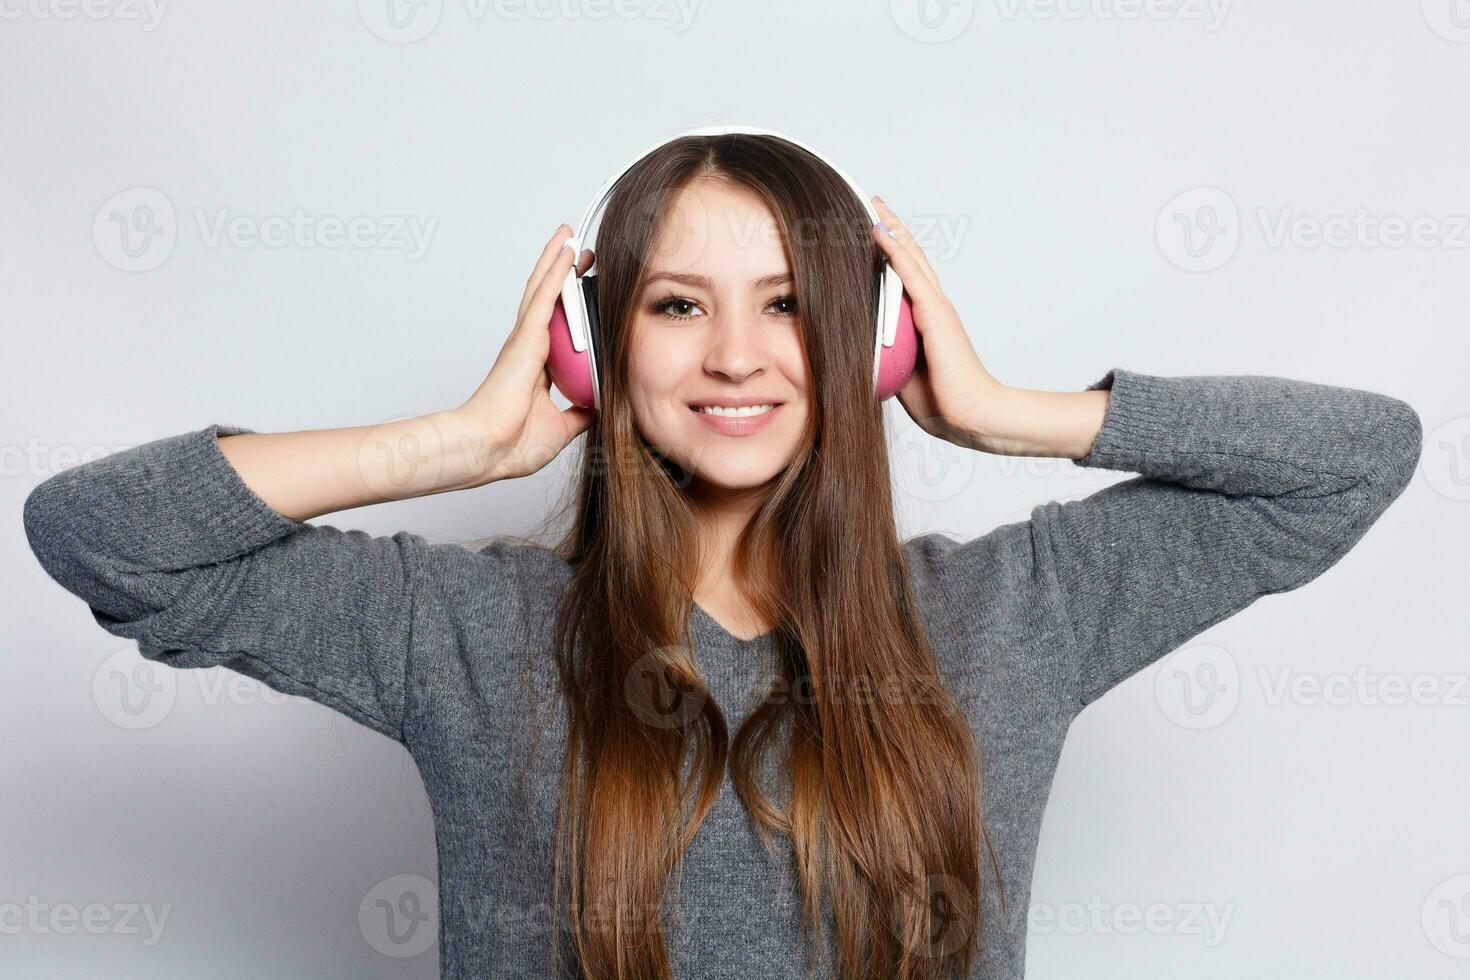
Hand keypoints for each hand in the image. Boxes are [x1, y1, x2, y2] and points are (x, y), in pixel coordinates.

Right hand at [451, 224, 597, 483]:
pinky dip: (556, 272)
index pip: (556, 327)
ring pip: (542, 288)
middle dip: (564, 274)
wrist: (488, 450)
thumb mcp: (563, 427)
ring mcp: (525, 340)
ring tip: (569, 235)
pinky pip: (544, 297)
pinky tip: (566, 250)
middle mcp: (528, 348)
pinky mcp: (525, 337)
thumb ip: (582, 412)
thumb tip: (603, 406)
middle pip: (547, 300)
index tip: (584, 293)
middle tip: (581, 251)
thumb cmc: (511, 444)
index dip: (568, 307)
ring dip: (556, 260)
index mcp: (535, 367)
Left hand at [869, 197, 1002, 447]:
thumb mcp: (902, 372)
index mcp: (926, 319)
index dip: (891, 253)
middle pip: (910, 257)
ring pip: (911, 258)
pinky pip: (911, 275)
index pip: (906, 277)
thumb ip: (885, 355)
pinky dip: (895, 251)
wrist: (971, 415)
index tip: (872, 231)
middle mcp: (933, 306)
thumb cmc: (942, 400)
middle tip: (874, 203)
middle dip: (893, 228)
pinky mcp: (936, 314)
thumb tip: (859, 350)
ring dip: (893, 229)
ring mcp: (936, 307)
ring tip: (875, 205)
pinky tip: (879, 231)